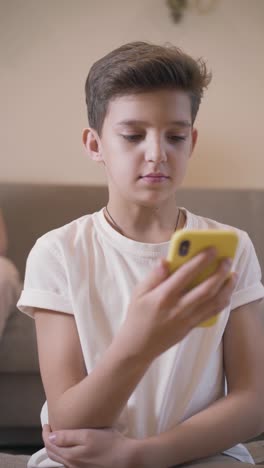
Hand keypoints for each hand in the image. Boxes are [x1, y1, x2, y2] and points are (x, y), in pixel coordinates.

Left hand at [42, 424, 138, 467]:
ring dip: (56, 448)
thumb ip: (67, 437)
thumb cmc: (108, 444)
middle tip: (50, 429)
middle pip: (53, 454)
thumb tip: (50, 437)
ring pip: (61, 459)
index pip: (49, 445)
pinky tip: (71, 448)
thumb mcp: (87, 435)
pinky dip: (64, 453)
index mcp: (69, 455)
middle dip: (48, 441)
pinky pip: (69, 462)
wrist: (126, 458)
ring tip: (58, 437)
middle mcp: (71, 465)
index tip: (46, 424)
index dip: (45, 434)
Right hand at [119, 249, 236, 361]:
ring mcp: (187, 319)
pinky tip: (226, 291)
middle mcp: (178, 308)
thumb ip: (154, 276)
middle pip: (206, 289)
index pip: (185, 274)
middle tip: (227, 259)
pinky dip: (222, 301)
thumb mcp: (138, 293)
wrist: (138, 346)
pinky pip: (212, 313)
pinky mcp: (192, 327)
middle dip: (220, 272)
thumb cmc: (137, 316)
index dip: (201, 260)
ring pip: (214, 302)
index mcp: (163, 296)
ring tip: (233, 274)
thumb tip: (165, 260)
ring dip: (227, 287)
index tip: (212, 249)